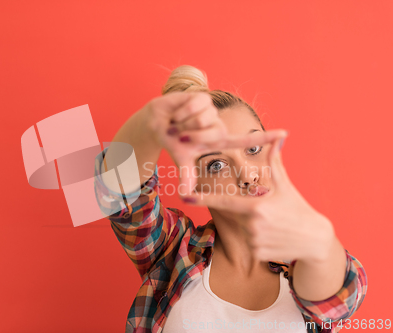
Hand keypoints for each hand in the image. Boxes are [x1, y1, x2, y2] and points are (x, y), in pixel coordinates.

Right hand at [145, 91, 287, 193]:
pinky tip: (177, 113)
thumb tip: (185, 196)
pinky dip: (180, 112)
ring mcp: (211, 110)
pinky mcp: (202, 97)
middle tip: (180, 135)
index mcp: (218, 140)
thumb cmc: (172, 141)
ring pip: (202, 119)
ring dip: (183, 123)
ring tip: (178, 123)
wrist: (156, 123)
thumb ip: (186, 175)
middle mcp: (218, 124)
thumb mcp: (181, 158)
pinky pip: (194, 106)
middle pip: (213, 133)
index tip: (285, 133)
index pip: (245, 140)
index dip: (264, 138)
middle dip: (191, 136)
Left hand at [180, 134, 335, 270]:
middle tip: (271, 216)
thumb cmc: (299, 209)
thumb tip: (279, 137)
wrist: (315, 239)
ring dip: (255, 229)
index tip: (185, 195)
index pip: (224, 201)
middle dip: (249, 215)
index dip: (203, 198)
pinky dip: (259, 242)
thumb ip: (275, 162)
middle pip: (237, 217)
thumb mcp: (286, 185)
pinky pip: (250, 246)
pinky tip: (276, 240)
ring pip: (244, 232)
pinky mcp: (257, 254)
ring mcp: (254, 241)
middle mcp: (253, 224)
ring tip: (276, 228)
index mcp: (256, 206)